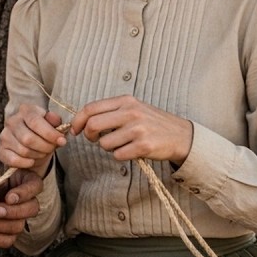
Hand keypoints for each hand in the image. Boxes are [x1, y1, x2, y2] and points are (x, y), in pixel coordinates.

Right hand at [0, 104, 66, 173]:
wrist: (30, 142)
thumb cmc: (43, 131)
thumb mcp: (52, 124)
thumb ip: (55, 121)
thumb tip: (56, 121)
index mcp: (26, 110)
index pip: (35, 121)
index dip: (50, 133)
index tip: (62, 141)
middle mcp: (12, 121)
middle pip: (28, 139)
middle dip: (45, 147)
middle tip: (52, 148)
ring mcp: (4, 135)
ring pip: (23, 150)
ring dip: (37, 155)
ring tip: (43, 153)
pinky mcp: (0, 150)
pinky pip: (13, 160)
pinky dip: (26, 163)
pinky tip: (32, 161)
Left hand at [0, 166, 43, 248]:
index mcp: (20, 180)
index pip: (35, 184)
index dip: (25, 193)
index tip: (8, 198)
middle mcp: (23, 201)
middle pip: (33, 208)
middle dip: (13, 212)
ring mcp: (17, 219)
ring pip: (19, 226)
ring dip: (0, 225)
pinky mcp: (7, 234)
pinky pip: (7, 240)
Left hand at [69, 95, 192, 162]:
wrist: (181, 135)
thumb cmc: (153, 123)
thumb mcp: (134, 108)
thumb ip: (111, 111)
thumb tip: (84, 122)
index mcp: (125, 101)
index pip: (91, 108)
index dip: (77, 121)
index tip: (75, 130)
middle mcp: (131, 112)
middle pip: (93, 125)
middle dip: (89, 136)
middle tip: (94, 140)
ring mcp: (138, 129)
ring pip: (104, 144)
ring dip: (108, 148)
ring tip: (122, 144)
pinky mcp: (143, 146)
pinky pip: (118, 155)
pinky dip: (120, 156)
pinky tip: (131, 151)